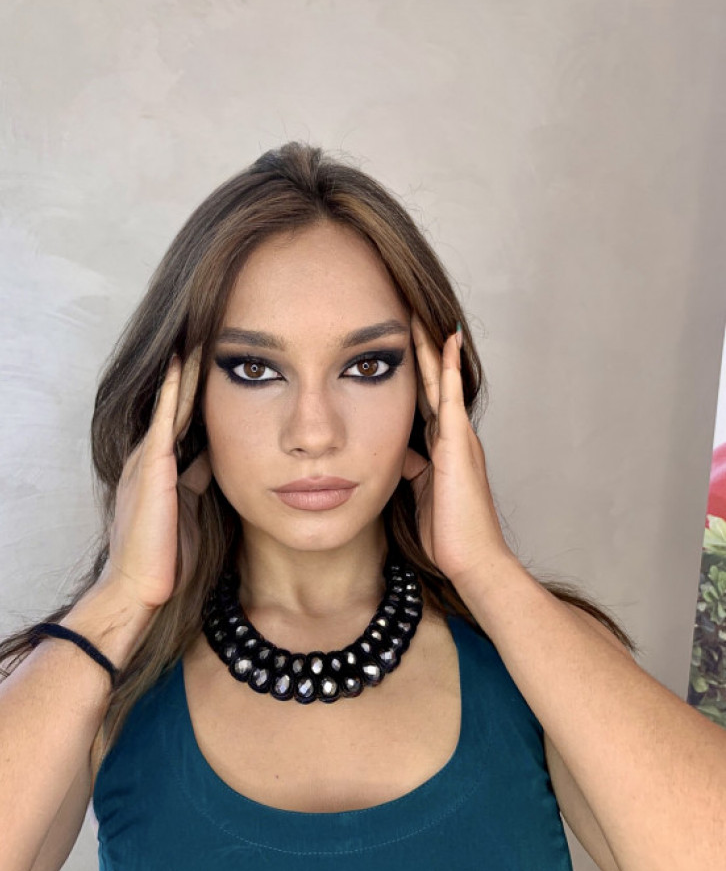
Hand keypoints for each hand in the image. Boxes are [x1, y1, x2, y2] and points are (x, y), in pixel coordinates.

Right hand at [101, 346, 211, 610]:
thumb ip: (200, 480)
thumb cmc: (166, 558)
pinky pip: (164, 419)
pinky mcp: (151, 467)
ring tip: (196, 334)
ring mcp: (147, 459)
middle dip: (191, 373)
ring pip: (171, 404)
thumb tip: (218, 458)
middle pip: (177, 405)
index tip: (216, 363)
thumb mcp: (191, 508)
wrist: (140, 588)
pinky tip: (181, 362)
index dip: (199, 393)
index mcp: (161, 469)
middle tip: (205, 333)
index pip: (184, 421)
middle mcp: (150, 457)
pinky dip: (172, 390)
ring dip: (183, 371)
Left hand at [401, 316, 514, 586]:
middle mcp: (454, 436)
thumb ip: (413, 469)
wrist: (472, 558)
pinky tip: (445, 339)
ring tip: (420, 312)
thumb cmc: (448, 535)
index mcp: (444, 449)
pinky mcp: (458, 442)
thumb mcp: (421, 495)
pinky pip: (452, 395)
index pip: (426, 401)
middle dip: (422, 350)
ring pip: (442, 380)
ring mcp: (458, 436)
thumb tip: (401, 452)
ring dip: (431, 347)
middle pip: (434, 382)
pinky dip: (448, 366)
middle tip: (410, 312)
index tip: (400, 346)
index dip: (415, 374)